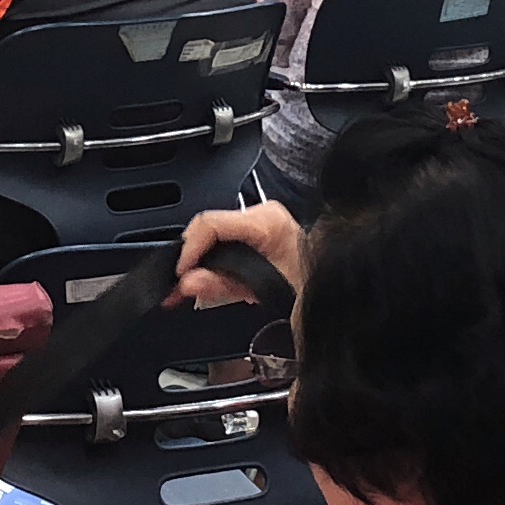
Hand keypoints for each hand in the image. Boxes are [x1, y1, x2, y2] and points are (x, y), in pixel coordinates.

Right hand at [175, 203, 302, 307]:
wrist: (327, 287)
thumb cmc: (306, 286)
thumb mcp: (260, 290)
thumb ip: (221, 285)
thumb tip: (189, 283)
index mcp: (265, 222)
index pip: (210, 223)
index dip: (189, 249)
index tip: (180, 272)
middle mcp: (262, 214)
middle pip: (208, 228)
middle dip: (190, 257)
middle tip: (177, 284)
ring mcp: (260, 219)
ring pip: (213, 234)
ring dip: (198, 259)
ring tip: (185, 285)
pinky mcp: (257, 229)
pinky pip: (223, 238)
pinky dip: (210, 258)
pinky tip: (203, 276)